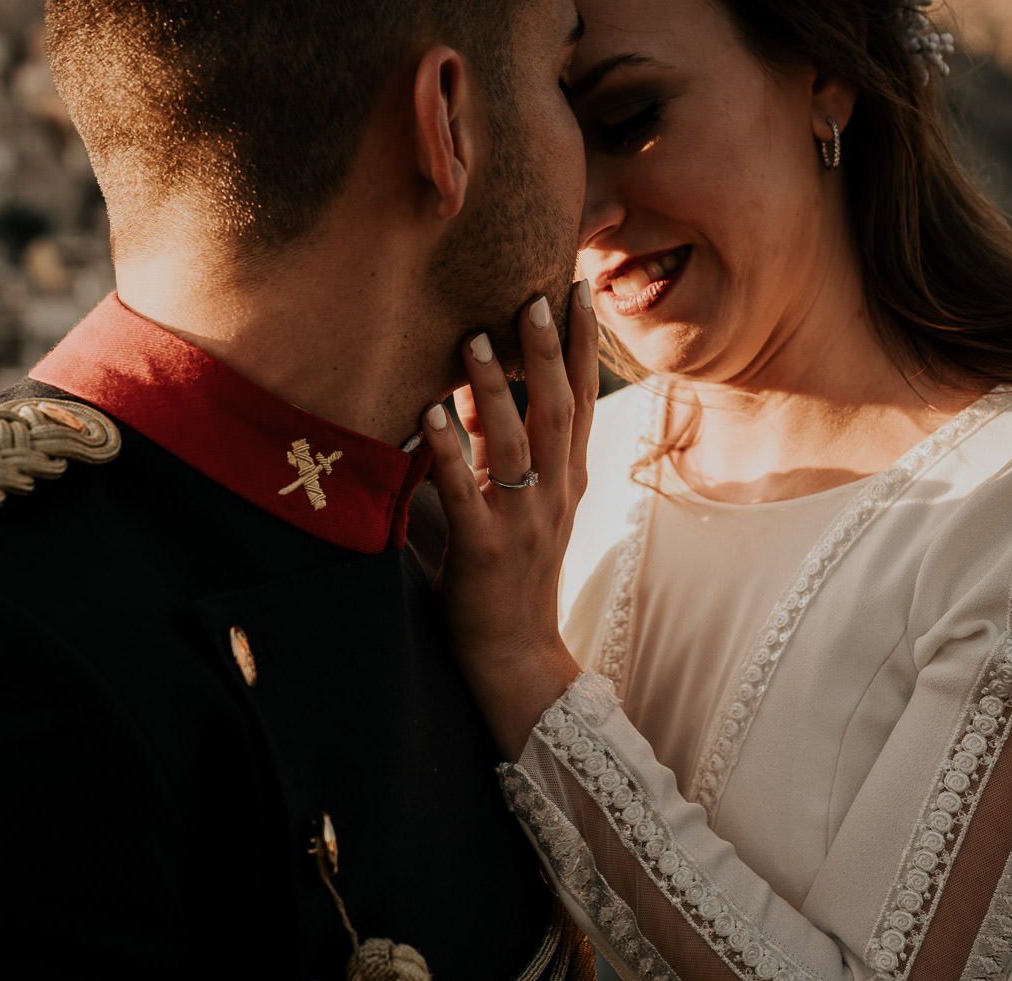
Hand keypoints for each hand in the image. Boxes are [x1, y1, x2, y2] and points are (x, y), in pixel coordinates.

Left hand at [421, 281, 597, 757]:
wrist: (516, 658)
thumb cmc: (510, 578)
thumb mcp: (519, 507)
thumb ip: (498, 453)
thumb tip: (466, 398)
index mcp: (568, 480)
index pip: (582, 399)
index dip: (582, 345)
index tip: (579, 291)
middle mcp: (555, 495)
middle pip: (560, 409)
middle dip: (548, 351)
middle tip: (534, 295)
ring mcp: (524, 523)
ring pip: (517, 444)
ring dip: (494, 390)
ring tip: (474, 340)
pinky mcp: (486, 552)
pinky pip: (465, 493)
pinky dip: (448, 452)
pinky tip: (429, 414)